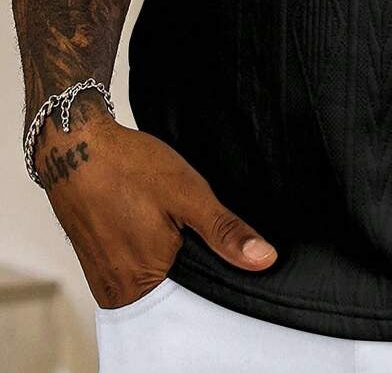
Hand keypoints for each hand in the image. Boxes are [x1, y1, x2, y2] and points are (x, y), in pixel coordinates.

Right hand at [33, 100, 277, 308]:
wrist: (75, 146)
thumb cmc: (127, 166)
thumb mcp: (187, 193)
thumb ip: (224, 231)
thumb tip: (263, 259)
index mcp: (142, 284)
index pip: (199, 298)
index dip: (219, 273)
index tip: (226, 246)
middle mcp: (120, 292)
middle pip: (176, 293)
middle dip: (195, 265)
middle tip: (194, 226)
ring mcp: (106, 280)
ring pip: (157, 280)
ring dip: (172, 257)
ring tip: (175, 224)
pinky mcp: (98, 265)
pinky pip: (137, 271)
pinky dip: (154, 253)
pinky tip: (159, 227)